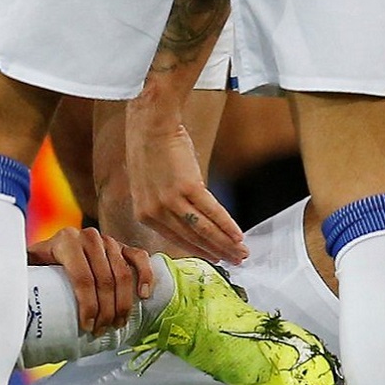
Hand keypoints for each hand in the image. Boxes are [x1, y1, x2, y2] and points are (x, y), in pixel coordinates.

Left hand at [27, 226, 155, 333]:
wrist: (51, 249)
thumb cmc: (40, 266)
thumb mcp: (28, 270)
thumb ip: (20, 281)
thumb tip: (12, 310)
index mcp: (65, 241)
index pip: (82, 278)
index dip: (88, 305)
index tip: (87, 327)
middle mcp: (88, 237)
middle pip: (105, 279)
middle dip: (106, 310)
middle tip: (101, 331)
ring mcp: (108, 240)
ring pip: (122, 273)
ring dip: (123, 303)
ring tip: (117, 324)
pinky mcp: (122, 245)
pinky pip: (139, 258)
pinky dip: (144, 275)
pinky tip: (143, 295)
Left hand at [126, 121, 246, 263]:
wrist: (151, 124)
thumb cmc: (151, 148)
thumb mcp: (151, 184)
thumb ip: (167, 204)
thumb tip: (193, 217)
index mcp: (144, 214)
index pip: (176, 239)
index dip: (199, 250)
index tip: (214, 258)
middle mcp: (155, 212)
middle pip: (191, 238)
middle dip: (216, 252)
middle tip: (235, 261)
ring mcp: (170, 200)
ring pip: (202, 229)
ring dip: (225, 243)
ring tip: (241, 253)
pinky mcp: (187, 187)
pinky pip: (211, 212)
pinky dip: (227, 225)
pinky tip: (238, 235)